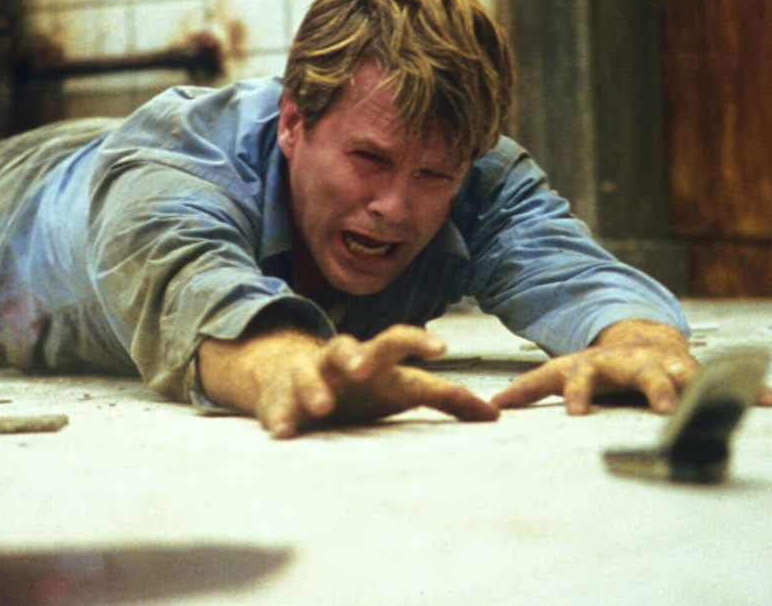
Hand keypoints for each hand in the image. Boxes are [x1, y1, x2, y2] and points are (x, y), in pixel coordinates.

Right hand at [200, 323, 498, 438]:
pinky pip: (276, 407)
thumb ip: (444, 397)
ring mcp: (305, 378)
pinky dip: (280, 418)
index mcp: (371, 358)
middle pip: (343, 347)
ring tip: (321, 405)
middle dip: (354, 356)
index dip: (417, 342)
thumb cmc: (361, 385)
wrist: (289, 374)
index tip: (442, 348)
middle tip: (364, 367)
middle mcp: (337, 363)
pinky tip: (283, 432)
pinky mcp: (279, 400)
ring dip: (314, 387)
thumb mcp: (400, 387)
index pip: (395, 340)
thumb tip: (495, 414)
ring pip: (306, 373)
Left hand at [490, 319, 771, 414]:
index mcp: (595, 365)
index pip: (582, 377)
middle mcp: (633, 363)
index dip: (579, 394)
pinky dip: (746, 388)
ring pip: (685, 374)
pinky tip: (769, 400)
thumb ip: (531, 388)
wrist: (640, 338)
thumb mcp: (563, 370)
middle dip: (655, 389)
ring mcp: (667, 364)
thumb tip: (492, 405)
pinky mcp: (696, 368)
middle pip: (642, 375)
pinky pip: (722, 378)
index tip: (576, 415)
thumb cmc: (598, 365)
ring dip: (701, 387)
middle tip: (665, 408)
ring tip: (721, 399)